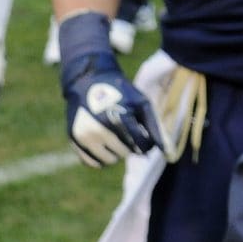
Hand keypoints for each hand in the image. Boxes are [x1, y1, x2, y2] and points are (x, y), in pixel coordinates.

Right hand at [60, 48, 159, 166]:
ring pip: (109, 160)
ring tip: (112, 135)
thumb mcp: (142, 104)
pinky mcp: (74, 138)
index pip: (142, 147)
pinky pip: (91, 162)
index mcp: (119, 120)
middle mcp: (100, 130)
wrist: (87, 79)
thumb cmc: (120, 92)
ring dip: (114, 152)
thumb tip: (168, 154)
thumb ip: (155, 129)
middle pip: (125, 154)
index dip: (146, 142)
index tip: (142, 132)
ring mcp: (84, 135)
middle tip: (123, 129)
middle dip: (129, 144)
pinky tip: (101, 142)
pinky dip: (99, 156)